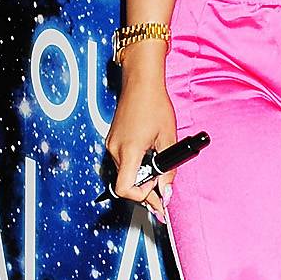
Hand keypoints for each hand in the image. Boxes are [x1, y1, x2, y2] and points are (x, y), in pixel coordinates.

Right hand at [104, 68, 178, 217]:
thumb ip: (168, 169)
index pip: (125, 188)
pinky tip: (149, 157)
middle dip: (145, 189)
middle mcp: (115, 149)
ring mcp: (111, 144)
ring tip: (158, 168)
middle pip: (125, 183)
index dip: (142, 196)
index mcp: (128, 150)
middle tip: (163, 189)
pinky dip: (136, 165)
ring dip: (141, 176)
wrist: (141, 82)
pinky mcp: (113, 140)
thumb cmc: (154, 104)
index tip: (157, 196)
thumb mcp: (168, 139)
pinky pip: (123, 161)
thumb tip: (167, 191)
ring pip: (124, 173)